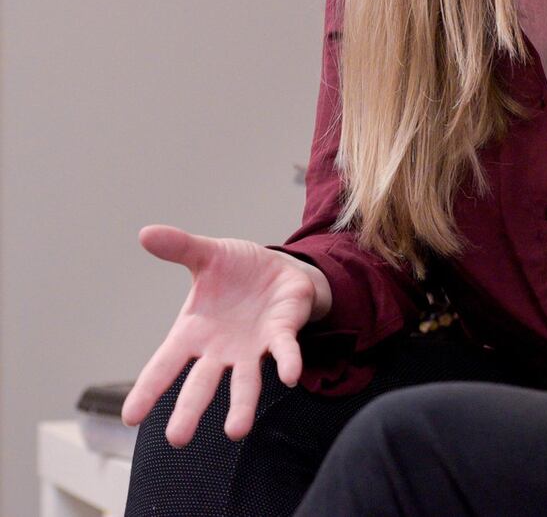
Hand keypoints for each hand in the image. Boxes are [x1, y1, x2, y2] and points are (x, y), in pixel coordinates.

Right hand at [121, 225, 330, 444]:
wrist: (280, 269)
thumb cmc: (237, 271)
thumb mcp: (208, 255)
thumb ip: (180, 248)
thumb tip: (146, 233)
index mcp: (193, 332)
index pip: (165, 364)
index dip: (148, 388)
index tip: (129, 417)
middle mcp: (220, 349)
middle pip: (201, 384)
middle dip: (190, 410)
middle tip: (178, 439)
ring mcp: (251, 348)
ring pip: (245, 382)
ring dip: (241, 406)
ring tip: (236, 432)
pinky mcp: (282, 335)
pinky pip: (284, 352)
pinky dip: (287, 363)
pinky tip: (290, 377)